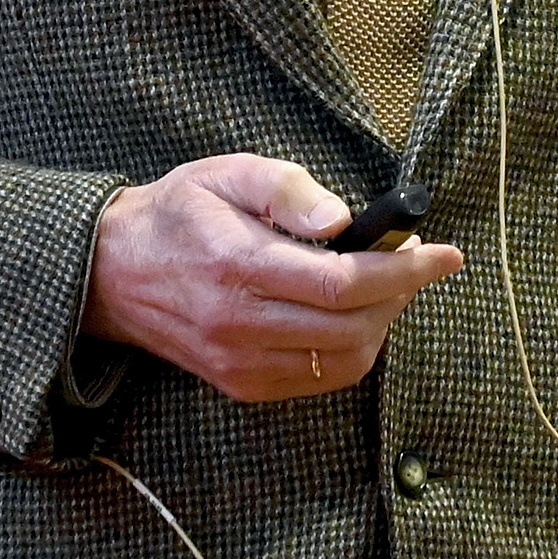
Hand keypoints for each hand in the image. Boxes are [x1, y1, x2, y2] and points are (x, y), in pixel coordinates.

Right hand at [81, 154, 465, 403]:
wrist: (111, 272)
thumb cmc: (179, 213)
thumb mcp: (227, 174)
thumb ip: (287, 189)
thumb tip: (343, 220)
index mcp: (239, 265)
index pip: (342, 282)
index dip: (406, 270)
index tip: (446, 254)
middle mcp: (239, 323)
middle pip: (352, 325)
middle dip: (402, 293)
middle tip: (414, 259)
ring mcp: (238, 362)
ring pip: (343, 359)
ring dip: (382, 324)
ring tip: (383, 284)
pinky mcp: (241, 384)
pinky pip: (318, 378)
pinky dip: (351, 349)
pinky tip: (351, 314)